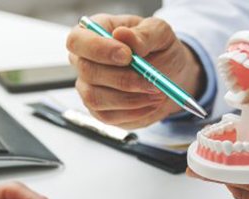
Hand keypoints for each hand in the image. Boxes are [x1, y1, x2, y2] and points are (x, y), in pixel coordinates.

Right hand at [67, 14, 204, 128]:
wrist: (171, 75)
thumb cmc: (160, 48)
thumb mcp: (160, 33)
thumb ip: (143, 34)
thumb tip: (122, 34)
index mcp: (93, 33)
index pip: (77, 40)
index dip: (98, 49)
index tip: (127, 56)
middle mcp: (84, 60)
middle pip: (87, 71)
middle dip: (123, 79)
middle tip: (152, 81)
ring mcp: (88, 87)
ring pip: (95, 98)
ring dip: (130, 98)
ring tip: (156, 91)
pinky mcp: (98, 110)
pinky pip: (107, 116)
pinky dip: (134, 111)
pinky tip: (151, 102)